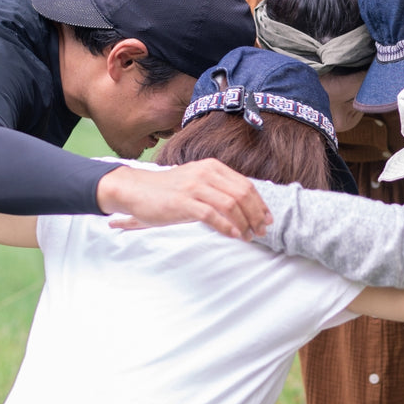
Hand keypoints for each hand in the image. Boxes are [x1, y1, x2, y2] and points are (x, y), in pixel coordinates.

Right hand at [98, 158, 272, 239]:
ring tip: (248, 237)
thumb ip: (217, 188)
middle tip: (262, 232)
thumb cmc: (168, 190)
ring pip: (231, 205)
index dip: (260, 203)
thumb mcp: (196, 181)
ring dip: (244, 224)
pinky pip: (213, 215)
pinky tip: (233, 235)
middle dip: (256, 215)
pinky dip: (227, 227)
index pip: (245, 185)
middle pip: (242, 194)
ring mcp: (194, 187)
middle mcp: (206, 173)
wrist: (136, 189)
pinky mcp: (183, 202)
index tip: (268, 219)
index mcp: (212, 166)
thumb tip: (243, 206)